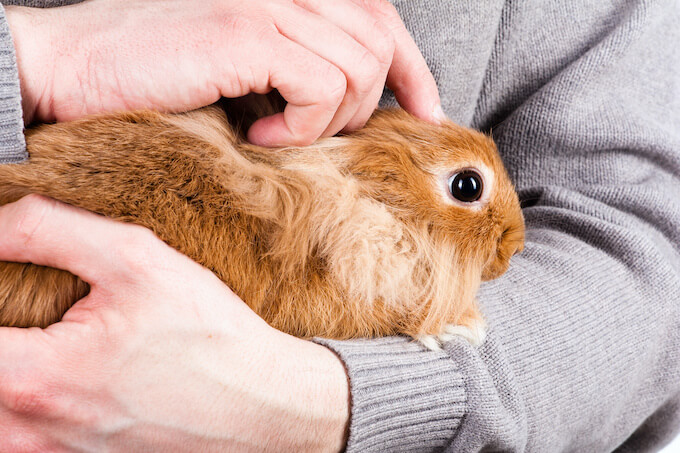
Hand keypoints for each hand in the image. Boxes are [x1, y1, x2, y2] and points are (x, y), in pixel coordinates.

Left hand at [0, 195, 348, 451]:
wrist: (258, 403)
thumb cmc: (207, 337)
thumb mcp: (135, 260)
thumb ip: (45, 230)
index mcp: (31, 377)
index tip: (9, 271)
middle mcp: (27, 428)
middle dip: (5, 321)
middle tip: (33, 298)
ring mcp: (50, 452)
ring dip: (14, 360)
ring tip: (54, 333)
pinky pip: (22, 425)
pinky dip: (28, 393)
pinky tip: (74, 367)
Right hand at [5, 0, 442, 145]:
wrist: (74, 67)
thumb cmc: (157, 75)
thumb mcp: (245, 69)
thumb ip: (299, 68)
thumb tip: (354, 104)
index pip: (381, 18)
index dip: (414, 68)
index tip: (425, 112)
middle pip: (380, 45)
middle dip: (365, 107)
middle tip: (315, 134)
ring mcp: (267, 4)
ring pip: (357, 71)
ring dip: (326, 122)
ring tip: (276, 135)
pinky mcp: (246, 33)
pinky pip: (321, 88)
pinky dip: (302, 125)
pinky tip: (260, 134)